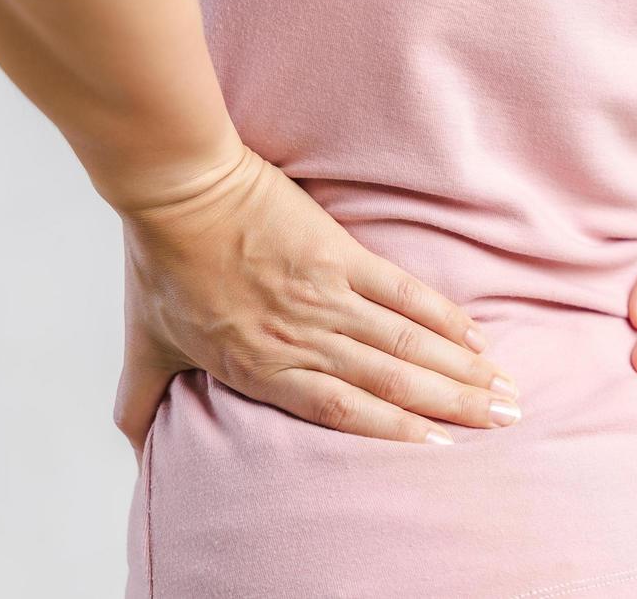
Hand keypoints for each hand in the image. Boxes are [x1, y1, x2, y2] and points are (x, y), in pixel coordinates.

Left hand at [111, 143, 521, 460]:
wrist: (178, 189)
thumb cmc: (160, 264)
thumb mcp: (144, 344)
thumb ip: (141, 400)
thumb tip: (132, 446)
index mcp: (261, 368)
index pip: (342, 412)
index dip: (395, 432)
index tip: (441, 448)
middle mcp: (302, 340)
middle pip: (392, 383)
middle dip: (453, 407)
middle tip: (501, 422)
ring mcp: (325, 297)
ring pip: (407, 344)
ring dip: (461, 370)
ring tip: (504, 388)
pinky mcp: (340, 255)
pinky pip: (402, 292)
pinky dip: (443, 315)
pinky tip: (475, 334)